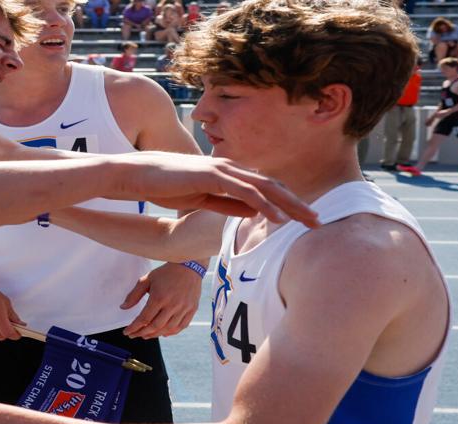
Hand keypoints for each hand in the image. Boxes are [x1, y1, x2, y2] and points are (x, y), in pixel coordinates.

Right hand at [106, 150, 319, 227]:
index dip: (287, 203)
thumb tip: (252, 214)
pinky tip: (279, 218)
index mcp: (229, 175)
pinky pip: (245, 192)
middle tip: (319, 221)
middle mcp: (231, 168)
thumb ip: (227, 205)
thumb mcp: (202, 200)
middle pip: (273, 186)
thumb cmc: (165, 187)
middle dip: (298, 205)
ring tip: (310, 221)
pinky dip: (264, 205)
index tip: (304, 219)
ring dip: (290, 205)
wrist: (138, 175)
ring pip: (266, 188)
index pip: (265, 189)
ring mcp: (223, 170)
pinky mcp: (213, 176)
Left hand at [120, 261, 202, 337]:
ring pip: (168, 329)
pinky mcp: (191, 310)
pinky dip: (171, 332)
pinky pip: (181, 327)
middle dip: (142, 333)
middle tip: (134, 335)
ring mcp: (183, 309)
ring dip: (155, 335)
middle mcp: (172, 305)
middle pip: (155, 326)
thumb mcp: (147, 280)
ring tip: (146, 335)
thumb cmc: (166, 273)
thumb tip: (123, 307)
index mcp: (159, 297)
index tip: (127, 332)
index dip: (134, 327)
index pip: (144, 318)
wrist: (189, 266)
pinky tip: (162, 333)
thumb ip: (134, 295)